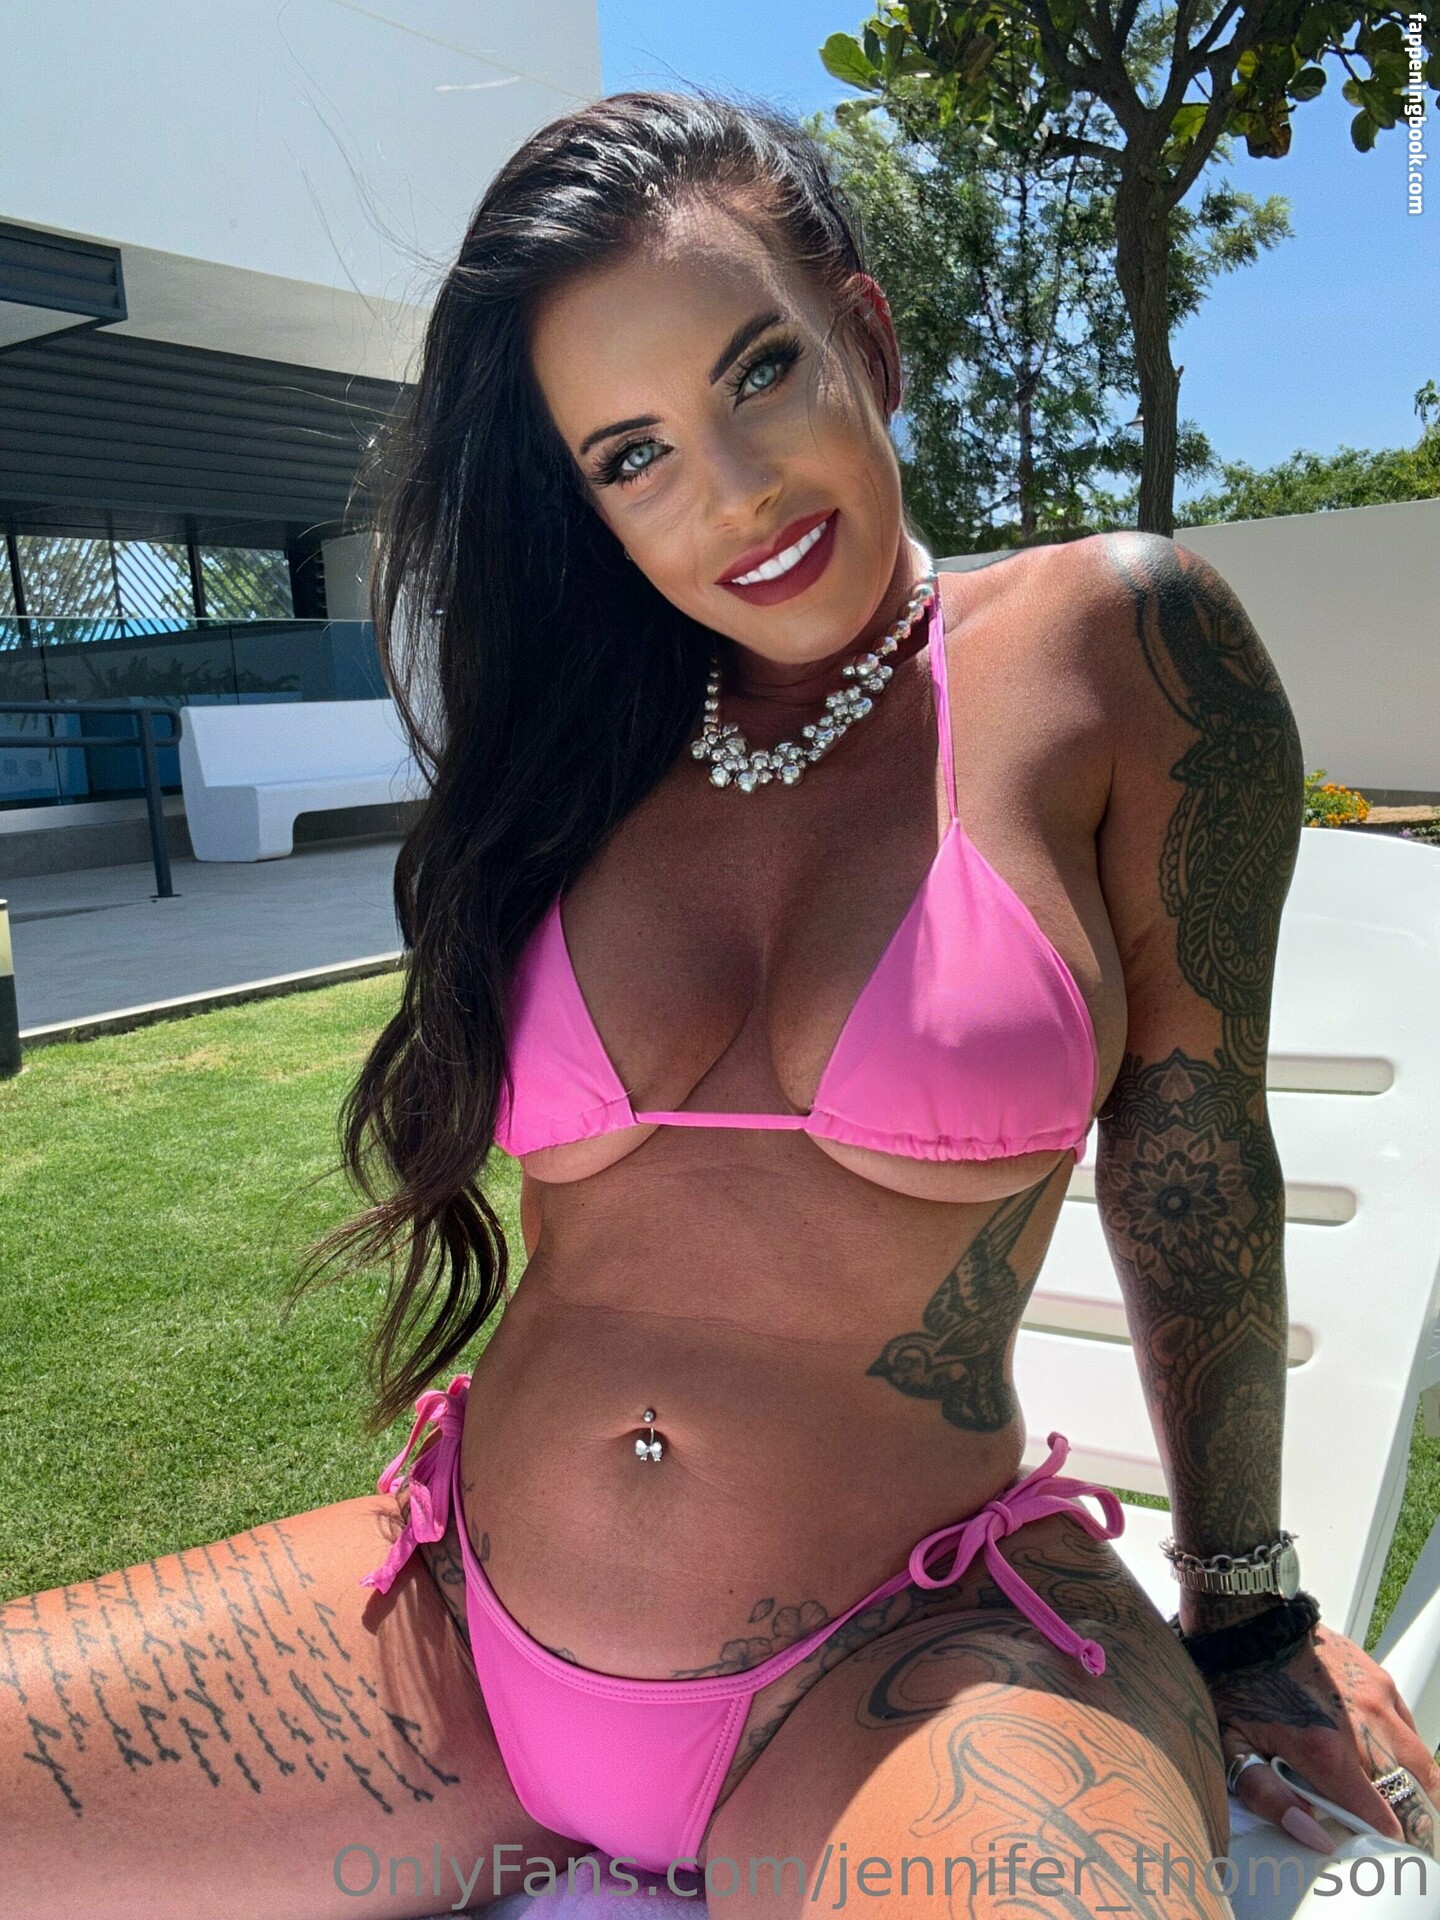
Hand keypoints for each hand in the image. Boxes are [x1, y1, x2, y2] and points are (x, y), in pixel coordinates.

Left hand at [1210, 1621, 1439, 1855]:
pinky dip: (1411, 1752)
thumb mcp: (1232, 1743)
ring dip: (1422, 1791)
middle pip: (1413, 1793)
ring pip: (1421, 1762)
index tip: (1384, 1848)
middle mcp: (1363, 1726)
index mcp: (1326, 1752)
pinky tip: (1398, 1764)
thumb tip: (1311, 1834)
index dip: (1388, 1838)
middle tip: (1407, 1837)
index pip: (1381, 1815)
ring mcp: (1377, 1699)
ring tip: (1414, 1811)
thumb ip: (1267, 1795)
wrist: (1246, 1622)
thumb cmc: (1235, 1683)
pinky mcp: (1380, 1679)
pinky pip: (1411, 1728)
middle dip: (1416, 1823)